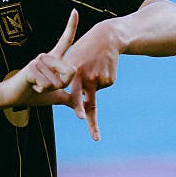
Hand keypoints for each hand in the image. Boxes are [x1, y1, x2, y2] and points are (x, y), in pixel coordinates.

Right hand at [0, 9, 79, 109]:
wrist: (12, 98)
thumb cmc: (32, 94)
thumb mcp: (55, 96)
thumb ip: (69, 98)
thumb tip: (81, 104)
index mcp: (53, 59)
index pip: (65, 41)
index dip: (71, 26)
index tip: (75, 10)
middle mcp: (46, 56)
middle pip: (71, 72)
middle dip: (61, 86)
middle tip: (45, 86)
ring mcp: (39, 60)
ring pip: (58, 81)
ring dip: (49, 89)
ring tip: (36, 86)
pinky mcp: (32, 68)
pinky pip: (47, 84)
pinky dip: (41, 90)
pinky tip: (31, 86)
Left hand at [66, 20, 120, 140]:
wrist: (106, 38)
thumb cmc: (83, 49)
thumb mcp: (70, 59)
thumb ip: (65, 78)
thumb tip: (66, 98)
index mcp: (75, 73)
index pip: (75, 93)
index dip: (78, 106)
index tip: (80, 117)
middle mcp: (88, 77)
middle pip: (89, 103)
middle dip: (91, 122)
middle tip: (95, 138)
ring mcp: (100, 79)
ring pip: (93, 92)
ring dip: (92, 84)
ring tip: (92, 66)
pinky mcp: (109, 80)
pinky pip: (102, 87)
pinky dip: (100, 80)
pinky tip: (101, 68)